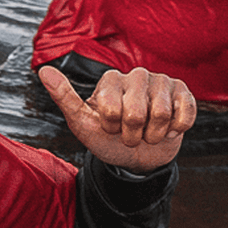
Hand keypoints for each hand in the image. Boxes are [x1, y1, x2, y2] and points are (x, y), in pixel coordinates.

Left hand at [39, 64, 195, 172]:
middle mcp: (136, 75)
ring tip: (147, 131)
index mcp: (109, 80)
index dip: (111, 127)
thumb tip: (43, 71)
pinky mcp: (183, 92)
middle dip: (132, 134)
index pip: (111, 109)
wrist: (138, 157)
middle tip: (130, 133)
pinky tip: (168, 128)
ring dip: (153, 135)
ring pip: (160, 114)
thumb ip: (64, 97)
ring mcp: (161, 82)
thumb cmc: (108, 138)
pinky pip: (184, 114)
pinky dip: (175, 130)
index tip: (110, 127)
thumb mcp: (82, 123)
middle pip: (136, 113)